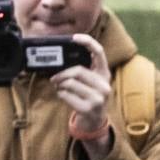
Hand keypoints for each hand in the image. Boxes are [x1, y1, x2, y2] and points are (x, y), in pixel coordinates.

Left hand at [54, 34, 113, 159]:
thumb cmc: (90, 97)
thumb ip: (84, 71)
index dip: (87, 42)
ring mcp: (98, 98)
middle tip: (54, 77)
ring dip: (60, 84)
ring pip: (70, 83)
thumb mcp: (92, 83)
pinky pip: (66, 95)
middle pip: (77, 70)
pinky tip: (63, 96)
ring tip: (59, 86)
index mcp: (105, 74)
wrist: (95, 121)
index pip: (99, 52)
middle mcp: (104, 85)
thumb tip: (62, 61)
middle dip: (62, 73)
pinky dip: (60, 94)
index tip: (74, 38)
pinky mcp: (88, 108)